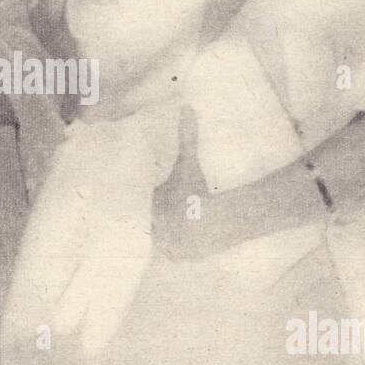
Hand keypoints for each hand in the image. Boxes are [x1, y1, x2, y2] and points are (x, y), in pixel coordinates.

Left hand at [150, 107, 221, 261]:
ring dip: (171, 233)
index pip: (153, 198)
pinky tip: (189, 242)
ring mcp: (165, 244)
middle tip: (181, 207)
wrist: (211, 223)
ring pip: (166, 237)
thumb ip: (186, 136)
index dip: (162, 195)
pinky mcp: (178, 257)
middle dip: (165, 214)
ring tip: (185, 226)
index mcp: (152, 204)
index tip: (171, 193)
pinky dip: (181, 248)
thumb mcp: (189, 163)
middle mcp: (154, 226)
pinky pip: (176, 252)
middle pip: (158, 219)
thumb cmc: (194, 192)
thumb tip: (186, 108)